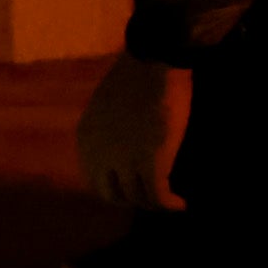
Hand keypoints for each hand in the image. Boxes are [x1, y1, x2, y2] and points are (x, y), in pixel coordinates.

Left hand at [76, 51, 192, 209]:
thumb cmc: (137, 76)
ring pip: (137, 198)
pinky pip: (157, 196)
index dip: (116, 187)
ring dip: (154, 203)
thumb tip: (124, 145)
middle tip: (152, 195)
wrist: (153, 62)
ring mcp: (123, 160)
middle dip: (132, 198)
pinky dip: (169, 204)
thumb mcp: (110, 106)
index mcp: (87, 139)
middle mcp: (98, 154)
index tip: (135, 186)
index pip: (95, 179)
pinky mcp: (149, 162)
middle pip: (112, 194)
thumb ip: (109, 130)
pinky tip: (180, 204)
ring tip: (170, 201)